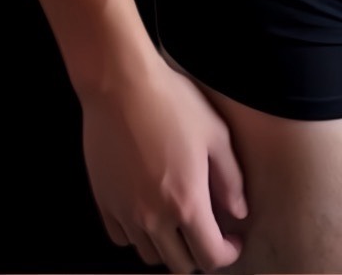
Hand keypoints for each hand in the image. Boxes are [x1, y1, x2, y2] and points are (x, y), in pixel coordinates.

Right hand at [80, 51, 249, 269]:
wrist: (120, 85)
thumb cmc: (172, 103)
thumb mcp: (215, 135)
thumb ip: (230, 180)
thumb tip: (238, 212)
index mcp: (186, 203)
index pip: (210, 256)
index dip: (228, 254)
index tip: (233, 240)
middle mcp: (154, 218)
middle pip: (178, 264)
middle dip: (199, 255)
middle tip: (208, 232)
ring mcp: (124, 212)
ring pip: (149, 255)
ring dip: (168, 246)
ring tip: (177, 221)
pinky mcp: (103, 201)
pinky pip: (121, 237)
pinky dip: (137, 234)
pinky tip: (147, 211)